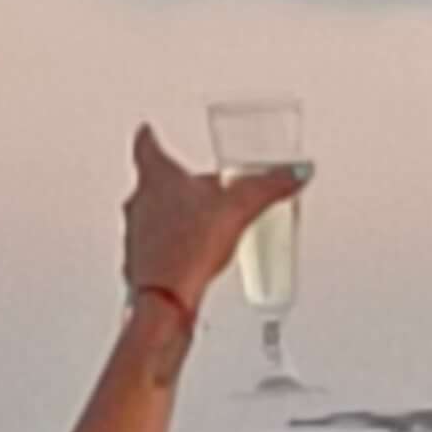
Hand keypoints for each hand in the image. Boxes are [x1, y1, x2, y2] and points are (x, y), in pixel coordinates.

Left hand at [123, 124, 303, 326]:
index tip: (148, 130)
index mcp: (157, 180)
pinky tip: (194, 257)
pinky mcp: (141, 264)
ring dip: (175, 217)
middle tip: (195, 184)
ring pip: (154, 216)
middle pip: (155, 184)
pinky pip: (158, 248)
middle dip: (177, 183)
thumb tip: (294, 173)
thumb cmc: (186, 250)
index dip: (151, 137)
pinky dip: (174, 247)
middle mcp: (139, 204)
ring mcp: (136, 236)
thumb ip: (268, 187)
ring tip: (202, 224)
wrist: (164, 301)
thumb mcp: (238, 209)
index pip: (148, 147)